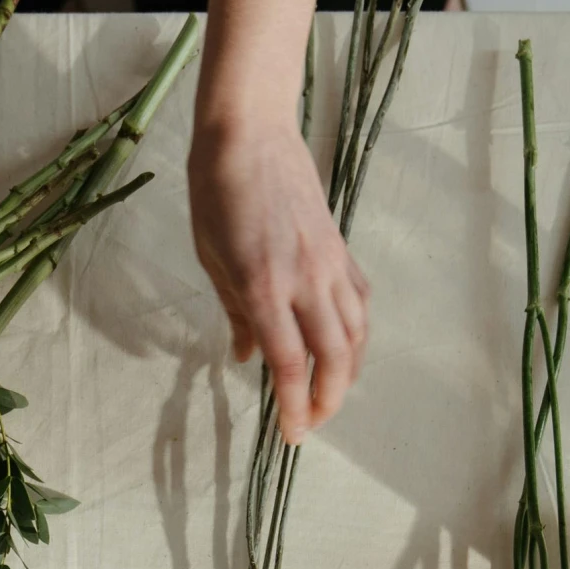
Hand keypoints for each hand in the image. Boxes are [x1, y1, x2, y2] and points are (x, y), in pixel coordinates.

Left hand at [188, 112, 369, 444]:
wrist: (250, 133)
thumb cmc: (216, 193)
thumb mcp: (211, 260)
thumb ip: (235, 313)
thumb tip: (247, 357)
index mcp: (263, 286)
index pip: (288, 364)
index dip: (295, 407)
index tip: (292, 435)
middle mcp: (304, 280)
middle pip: (334, 358)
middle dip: (328, 401)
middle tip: (312, 423)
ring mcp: (329, 263)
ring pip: (356, 333)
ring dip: (348, 372)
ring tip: (330, 392)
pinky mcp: (340, 248)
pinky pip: (359, 301)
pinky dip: (355, 332)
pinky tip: (341, 344)